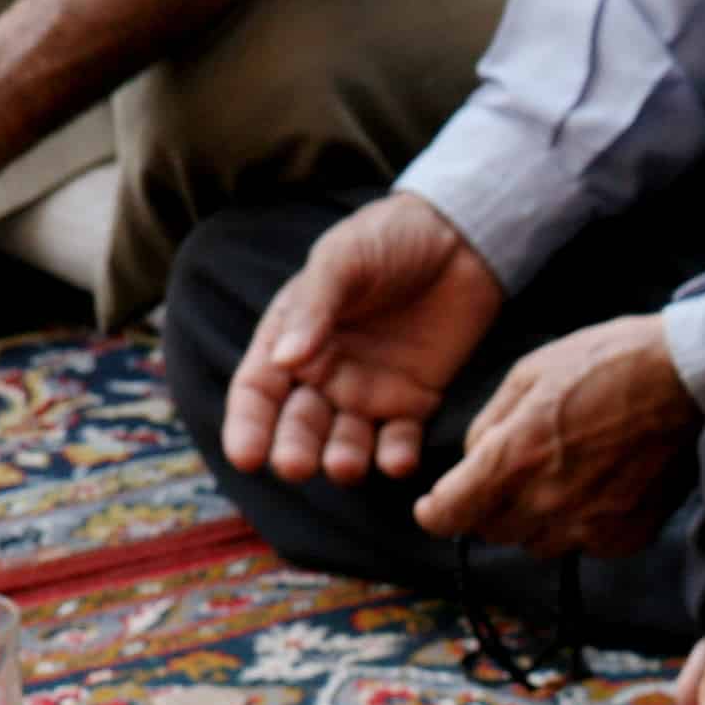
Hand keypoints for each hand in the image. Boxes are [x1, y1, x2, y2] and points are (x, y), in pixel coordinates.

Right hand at [222, 194, 503, 484]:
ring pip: (347, 441)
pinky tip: (398, 461)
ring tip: (346, 466)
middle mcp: (323, 374)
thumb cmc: (387, 239)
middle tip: (296, 467)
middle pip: (299, 426)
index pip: (258, 392)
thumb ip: (314, 308)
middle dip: (295, 450)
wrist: (458, 237)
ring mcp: (368, 392)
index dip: (248, 426)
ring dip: (343, 459)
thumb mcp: (342, 260)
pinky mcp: (414, 402)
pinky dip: (397, 455)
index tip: (246, 457)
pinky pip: (400, 439)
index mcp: (291, 339)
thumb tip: (284, 360)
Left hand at [413, 313, 698, 556]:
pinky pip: (583, 546)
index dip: (435, 513)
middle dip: (490, 507)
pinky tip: (598, 487)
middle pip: (492, 532)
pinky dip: (580, 525)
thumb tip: (472, 461)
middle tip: (513, 474)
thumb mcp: (530, 373)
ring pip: (536, 544)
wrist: (688, 379)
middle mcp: (546, 501)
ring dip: (535, 519)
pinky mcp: (624, 536)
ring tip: (561, 478)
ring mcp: (588, 525)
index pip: (450, 514)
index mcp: (514, 457)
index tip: (435, 508)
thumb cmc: (607, 362)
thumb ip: (489, 425)